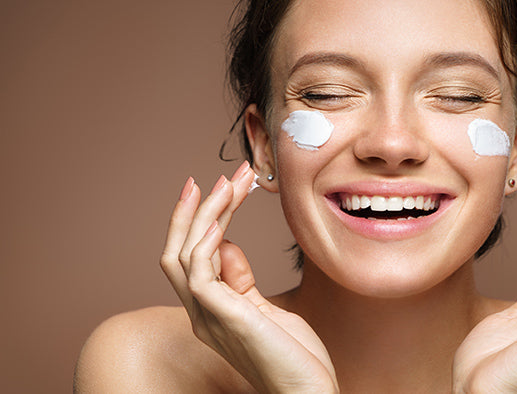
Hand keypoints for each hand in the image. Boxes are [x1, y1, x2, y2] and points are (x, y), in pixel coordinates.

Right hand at [160, 161, 337, 392]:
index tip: (220, 188)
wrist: (307, 393)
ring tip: (229, 183)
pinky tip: (219, 221)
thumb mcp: (265, 309)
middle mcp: (200, 312)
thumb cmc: (293, 356)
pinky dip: (204, 243)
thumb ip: (240, 280)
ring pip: (184, 255)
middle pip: (176, 252)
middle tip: (212, 177)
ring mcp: (207, 316)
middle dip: (191, 211)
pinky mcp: (223, 318)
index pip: (191, 256)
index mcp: (209, 309)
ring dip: (205, 214)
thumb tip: (226, 245)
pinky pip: (199, 274)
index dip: (200, 220)